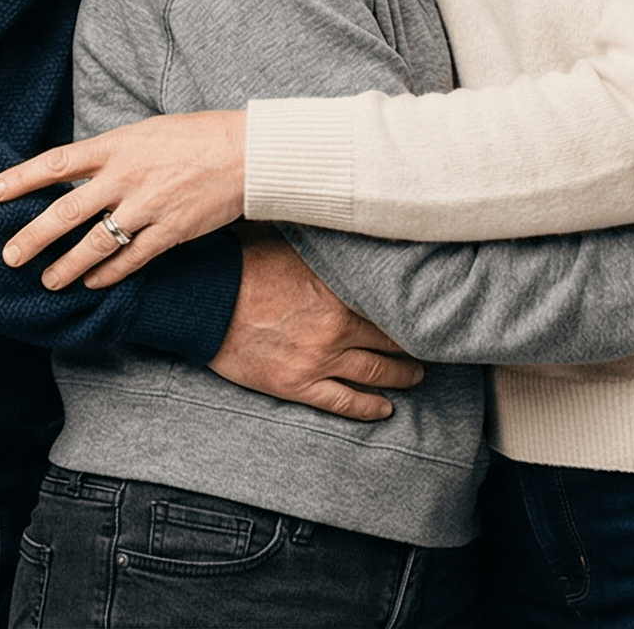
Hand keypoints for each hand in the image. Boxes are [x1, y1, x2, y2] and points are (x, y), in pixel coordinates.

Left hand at [0, 109, 245, 289]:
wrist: (245, 152)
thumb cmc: (193, 137)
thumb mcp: (143, 133)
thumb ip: (108, 154)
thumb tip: (72, 173)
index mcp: (116, 145)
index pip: (57, 162)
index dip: (21, 178)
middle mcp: (126, 176)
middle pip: (67, 210)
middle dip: (34, 236)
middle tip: (9, 256)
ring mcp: (148, 205)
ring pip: (96, 242)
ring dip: (68, 266)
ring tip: (48, 282)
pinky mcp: (170, 230)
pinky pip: (132, 259)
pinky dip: (109, 274)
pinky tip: (93, 284)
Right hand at [209, 232, 424, 420]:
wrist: (204, 300)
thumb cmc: (241, 265)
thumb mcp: (289, 245)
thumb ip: (323, 247)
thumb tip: (347, 225)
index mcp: (337, 290)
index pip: (389, 304)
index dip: (411, 310)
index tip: (426, 311)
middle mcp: (336, 327)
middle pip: (390, 341)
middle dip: (413, 347)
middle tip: (429, 348)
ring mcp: (318, 359)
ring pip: (375, 374)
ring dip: (401, 377)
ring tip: (415, 377)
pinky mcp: (297, 384)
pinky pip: (343, 402)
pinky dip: (369, 408)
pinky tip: (384, 409)